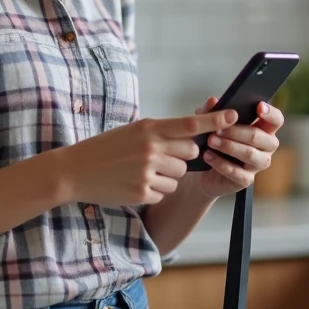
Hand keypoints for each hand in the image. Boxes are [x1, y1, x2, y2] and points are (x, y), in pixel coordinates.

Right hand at [62, 111, 238, 206]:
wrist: (74, 171)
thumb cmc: (106, 148)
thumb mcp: (132, 131)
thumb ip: (160, 132)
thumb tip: (192, 138)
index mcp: (149, 128)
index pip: (190, 124)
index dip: (214, 120)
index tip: (234, 116)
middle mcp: (151, 148)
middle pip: (191, 152)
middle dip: (183, 155)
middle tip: (160, 156)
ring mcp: (147, 171)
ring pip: (180, 174)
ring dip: (168, 174)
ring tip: (142, 170)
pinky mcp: (143, 192)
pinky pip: (166, 191)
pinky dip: (156, 189)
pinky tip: (135, 183)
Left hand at [191, 98, 285, 198]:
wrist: (202, 168)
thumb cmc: (214, 138)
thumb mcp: (209, 122)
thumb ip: (211, 111)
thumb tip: (213, 101)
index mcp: (263, 128)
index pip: (276, 120)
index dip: (270, 113)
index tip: (259, 107)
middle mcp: (266, 146)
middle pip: (259, 136)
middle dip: (237, 131)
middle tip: (218, 129)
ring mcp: (258, 164)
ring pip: (249, 154)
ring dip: (229, 146)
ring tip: (210, 141)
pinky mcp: (246, 180)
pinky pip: (237, 172)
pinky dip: (221, 163)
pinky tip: (208, 156)